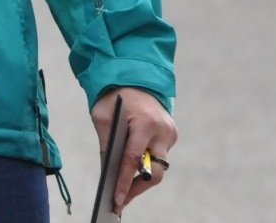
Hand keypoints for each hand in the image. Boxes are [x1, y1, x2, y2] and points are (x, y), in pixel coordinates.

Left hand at [92, 86, 176, 212]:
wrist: (135, 74)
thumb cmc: (115, 95)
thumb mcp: (102, 117)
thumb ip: (107, 144)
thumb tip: (107, 174)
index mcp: (144, 122)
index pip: (134, 160)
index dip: (124, 182)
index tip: (117, 200)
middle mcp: (162, 129)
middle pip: (154, 171)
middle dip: (137, 188)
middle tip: (121, 200)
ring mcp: (171, 132)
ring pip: (159, 166)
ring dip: (142, 178)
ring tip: (125, 191)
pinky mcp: (172, 134)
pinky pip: (159, 155)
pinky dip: (146, 163)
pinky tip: (133, 172)